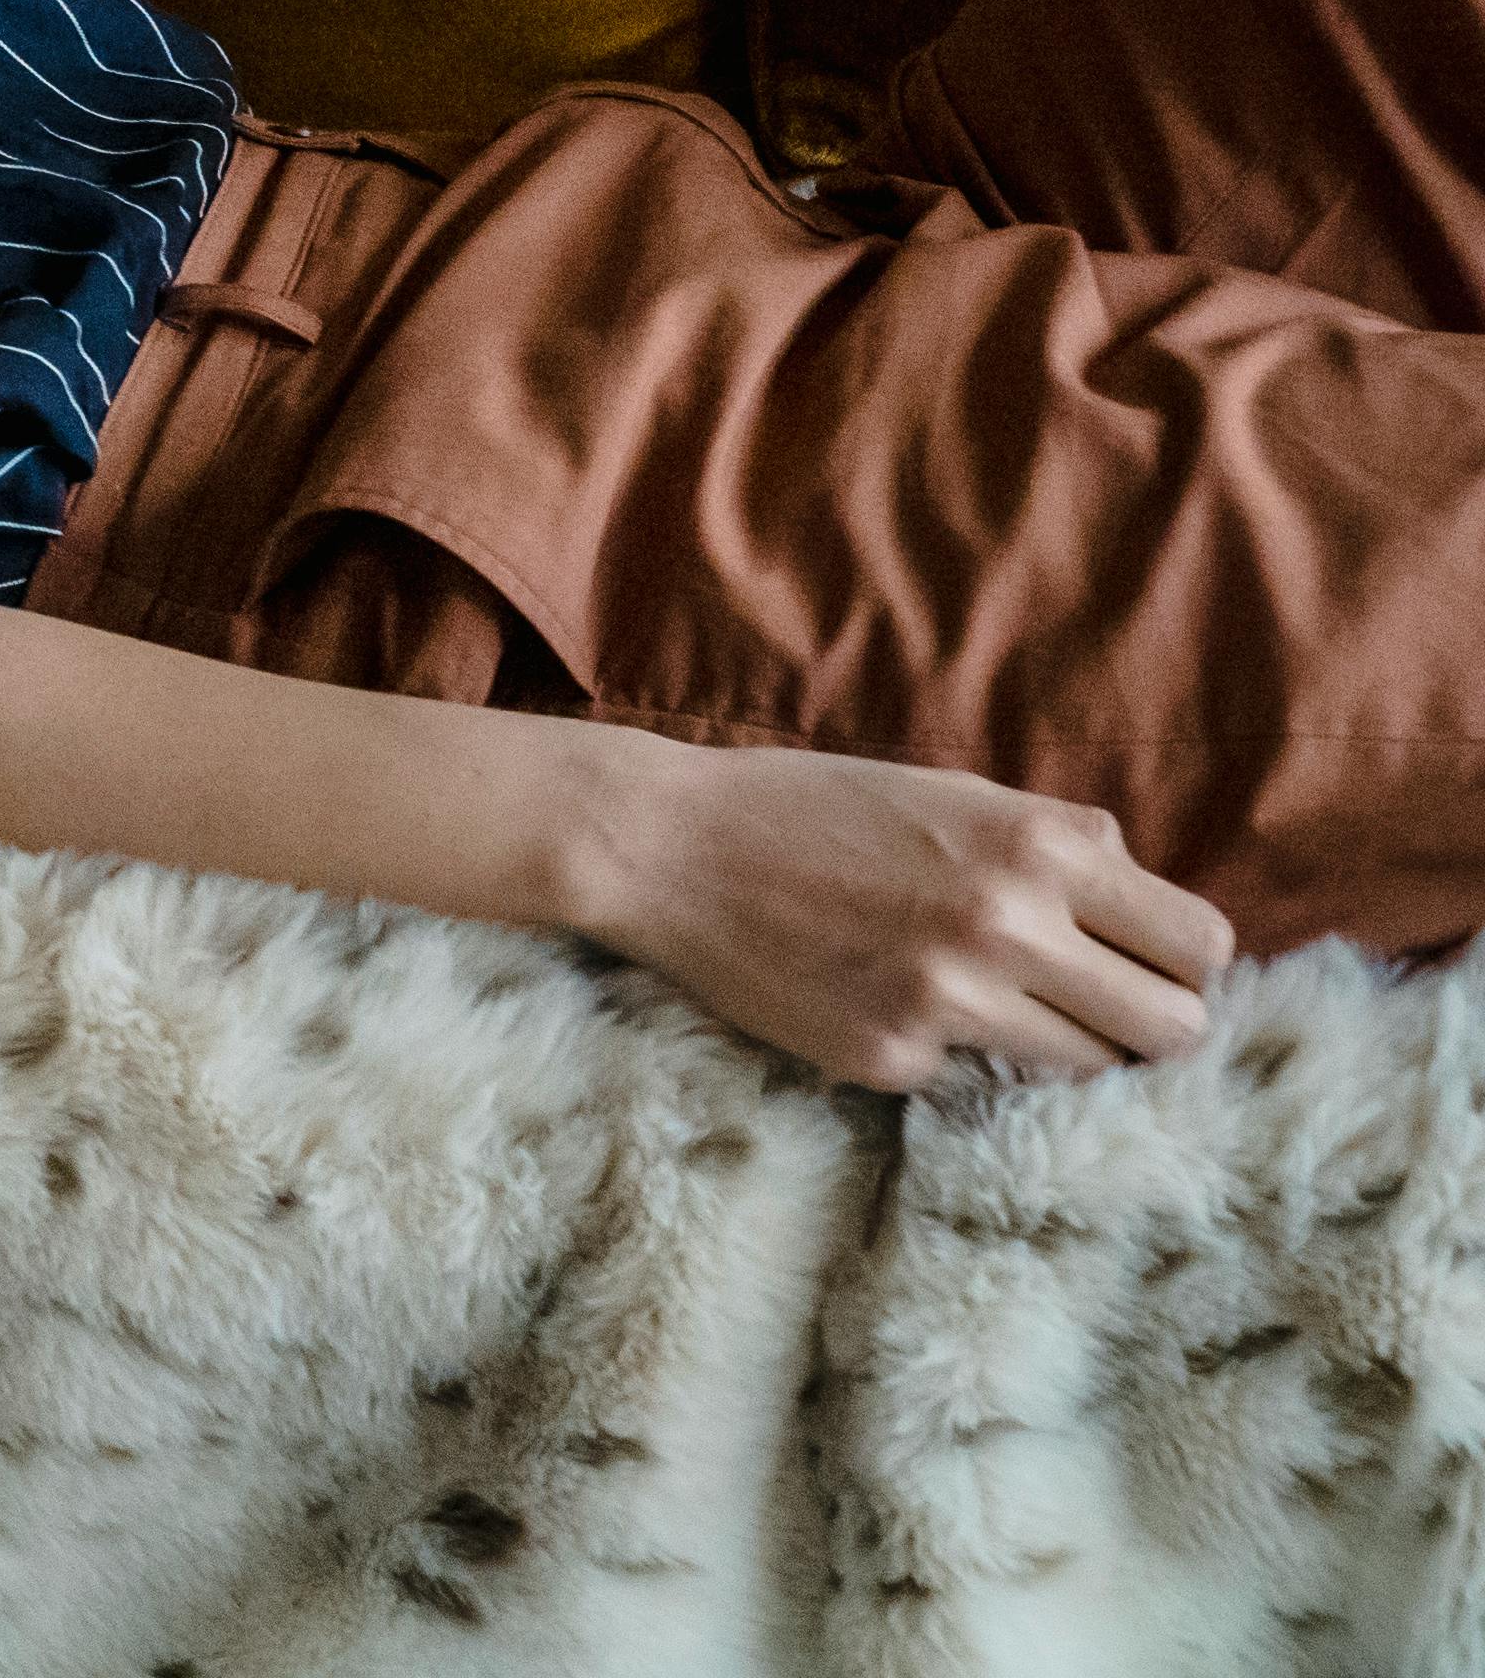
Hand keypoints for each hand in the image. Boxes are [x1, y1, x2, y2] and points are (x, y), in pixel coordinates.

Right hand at [573, 736, 1232, 1089]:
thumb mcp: (955, 794)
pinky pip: (978, 1079)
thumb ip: (1059, 849)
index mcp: (1038, 846)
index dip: (1183, 961)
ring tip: (997, 1004)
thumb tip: (1152, 915)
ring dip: (1061, 1044)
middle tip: (1097, 1004)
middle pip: (1173, 1027)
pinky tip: (892, 1002)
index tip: (1145, 961)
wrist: (669, 846)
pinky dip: (955, 1052)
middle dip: (1150, 1022)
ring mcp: (950, 1002)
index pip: (1202, 944)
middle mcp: (1008, 925)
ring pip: (1090, 1069)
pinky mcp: (893, 1059)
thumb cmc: (815, 808)